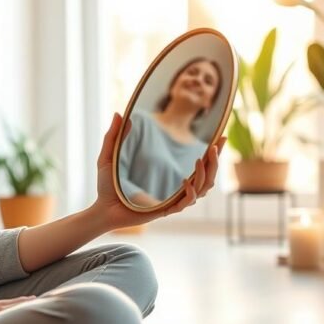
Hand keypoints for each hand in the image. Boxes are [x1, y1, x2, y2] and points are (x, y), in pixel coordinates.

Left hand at [93, 113, 224, 230]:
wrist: (101, 209)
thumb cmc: (107, 186)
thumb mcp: (108, 156)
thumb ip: (113, 136)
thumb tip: (118, 113)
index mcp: (171, 177)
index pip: (201, 166)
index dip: (214, 153)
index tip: (222, 137)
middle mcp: (176, 190)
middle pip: (208, 178)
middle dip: (216, 161)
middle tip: (217, 145)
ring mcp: (172, 201)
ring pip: (202, 189)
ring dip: (205, 174)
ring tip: (201, 158)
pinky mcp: (165, 211)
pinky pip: (185, 203)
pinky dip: (189, 191)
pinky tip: (185, 180)